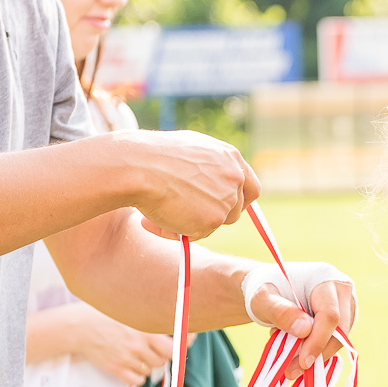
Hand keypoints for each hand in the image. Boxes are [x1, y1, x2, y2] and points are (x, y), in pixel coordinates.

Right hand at [68, 306, 177, 386]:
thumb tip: (175, 316)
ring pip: (151, 370)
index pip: (178, 342)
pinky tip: (132, 365)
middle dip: (165, 355)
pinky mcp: (116, 369)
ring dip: (149, 364)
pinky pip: (138, 380)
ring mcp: (128, 358)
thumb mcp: (131, 309)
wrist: (79, 327)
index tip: (186, 341)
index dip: (184, 342)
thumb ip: (151, 315)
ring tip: (138, 353)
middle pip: (165, 359)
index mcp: (146, 328)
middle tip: (158, 349)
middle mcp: (139, 344)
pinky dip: (138, 376)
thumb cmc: (105, 315)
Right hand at [115, 129, 259, 239]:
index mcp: (231, 157)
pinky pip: (196, 235)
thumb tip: (208, 187)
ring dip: (191, 224)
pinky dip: (175, 233)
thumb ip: (208, 167)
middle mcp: (235, 178)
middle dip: (213, 217)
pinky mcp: (213, 220)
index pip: (250, 187)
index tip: (225, 209)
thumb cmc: (153, 156)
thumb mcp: (190, 151)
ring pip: (214, 225)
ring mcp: (227, 199)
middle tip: (184, 214)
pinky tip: (152, 219)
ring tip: (159, 212)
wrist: (137, 166)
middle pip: (236, 210)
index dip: (239, 201)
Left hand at [247, 277, 358, 375]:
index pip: (330, 314)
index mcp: (325, 279)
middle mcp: (341, 290)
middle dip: (318, 353)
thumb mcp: (263, 299)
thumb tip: (305, 330)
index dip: (318, 341)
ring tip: (289, 362)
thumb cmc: (265, 291)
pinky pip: (335, 342)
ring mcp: (345, 305)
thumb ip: (280, 312)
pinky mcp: (343, 320)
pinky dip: (317, 352)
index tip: (303, 362)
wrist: (270, 289)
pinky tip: (298, 356)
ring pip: (340, 339)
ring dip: (317, 356)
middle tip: (292, 371)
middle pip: (340, 330)